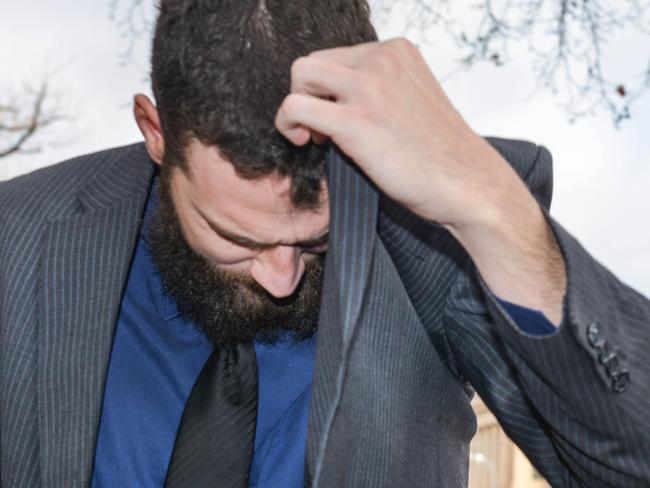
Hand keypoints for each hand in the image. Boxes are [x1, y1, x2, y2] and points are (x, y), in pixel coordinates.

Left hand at [274, 37, 514, 227]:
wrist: (467, 183)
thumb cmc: (439, 154)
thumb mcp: (412, 100)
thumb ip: (378, 87)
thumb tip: (333, 97)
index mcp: (397, 51)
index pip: (337, 57)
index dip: (329, 90)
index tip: (340, 118)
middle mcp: (383, 60)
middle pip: (313, 63)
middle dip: (310, 96)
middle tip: (326, 130)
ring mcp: (370, 87)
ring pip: (300, 75)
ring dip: (297, 107)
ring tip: (318, 136)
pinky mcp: (356, 120)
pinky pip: (295, 107)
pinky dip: (289, 124)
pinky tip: (309, 143)